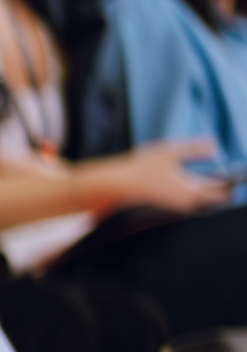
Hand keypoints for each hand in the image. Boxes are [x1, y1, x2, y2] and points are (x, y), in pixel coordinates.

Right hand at [86, 139, 230, 214]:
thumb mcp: (170, 152)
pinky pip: (195, 198)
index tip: (240, 171)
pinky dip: (202, 189)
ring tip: (223, 177)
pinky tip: (201, 180)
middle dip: (227, 184)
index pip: (223, 191)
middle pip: (216, 197)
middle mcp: (187, 201)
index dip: (234, 181)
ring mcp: (179, 203)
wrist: (118, 186)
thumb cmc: (141, 169)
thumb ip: (195, 149)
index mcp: (191, 191)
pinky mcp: (172, 202)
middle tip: (235, 173)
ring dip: (214, 188)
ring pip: (206, 198)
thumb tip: (216, 147)